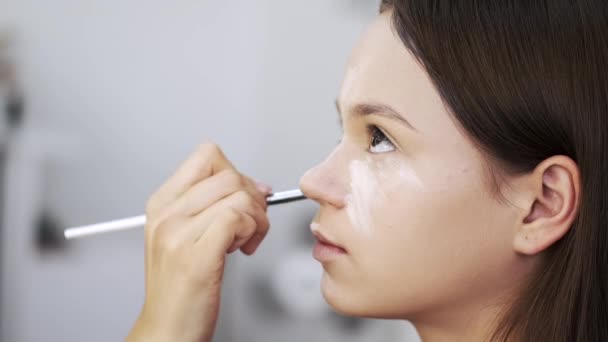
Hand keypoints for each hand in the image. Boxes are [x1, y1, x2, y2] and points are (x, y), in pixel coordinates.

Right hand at [127, 143, 271, 341]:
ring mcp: (178, 233)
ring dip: (256, 218)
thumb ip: (214, 205)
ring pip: (238, 194)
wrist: (167, 329)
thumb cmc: (181, 287)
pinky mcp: (196, 255)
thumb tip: (254, 185)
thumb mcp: (187, 235)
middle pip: (228, 173)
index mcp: (162, 203)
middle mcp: (167, 214)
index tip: (245, 196)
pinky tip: (243, 249)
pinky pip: (238, 218)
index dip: (236, 172)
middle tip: (251, 223)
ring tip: (246, 240)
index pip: (207, 155)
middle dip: (253, 197)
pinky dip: (253, 231)